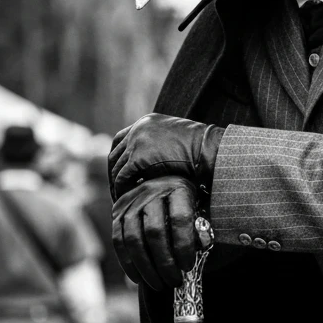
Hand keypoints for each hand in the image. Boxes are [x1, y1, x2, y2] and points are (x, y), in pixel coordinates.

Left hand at [109, 113, 224, 199]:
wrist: (208, 148)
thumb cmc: (201, 149)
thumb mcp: (176, 140)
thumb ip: (161, 145)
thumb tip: (156, 162)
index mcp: (146, 122)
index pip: (121, 140)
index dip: (119, 159)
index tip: (120, 174)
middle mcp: (138, 129)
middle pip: (115, 154)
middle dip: (114, 173)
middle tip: (117, 190)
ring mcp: (136, 142)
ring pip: (116, 167)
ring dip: (116, 184)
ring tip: (121, 199)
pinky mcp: (138, 157)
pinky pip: (122, 177)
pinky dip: (122, 189)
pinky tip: (126, 199)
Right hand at [112, 176, 206, 289]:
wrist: (162, 186)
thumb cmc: (187, 206)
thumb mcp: (199, 213)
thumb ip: (201, 232)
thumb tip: (197, 250)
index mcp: (178, 189)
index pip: (179, 218)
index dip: (183, 245)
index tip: (188, 267)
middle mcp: (152, 191)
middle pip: (154, 231)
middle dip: (164, 263)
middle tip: (174, 282)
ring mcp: (131, 201)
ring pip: (133, 239)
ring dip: (146, 268)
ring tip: (159, 285)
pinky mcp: (117, 212)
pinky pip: (118, 241)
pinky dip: (128, 264)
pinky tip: (139, 279)